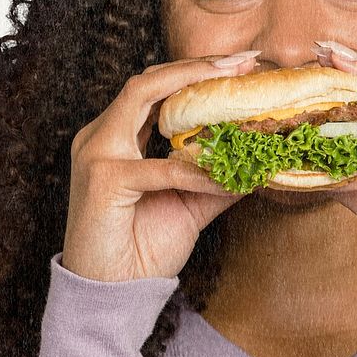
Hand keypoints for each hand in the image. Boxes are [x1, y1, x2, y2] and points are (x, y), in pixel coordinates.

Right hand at [62, 54, 255, 280]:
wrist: (110, 295)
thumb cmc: (140, 251)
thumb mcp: (190, 207)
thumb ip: (217, 181)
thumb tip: (259, 164)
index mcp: (116, 139)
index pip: (155, 89)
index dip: (195, 72)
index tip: (240, 65)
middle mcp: (100, 137)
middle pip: (148, 80)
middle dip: (197, 66)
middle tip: (243, 61)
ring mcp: (96, 155)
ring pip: (143, 99)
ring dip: (191, 88)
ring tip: (234, 87)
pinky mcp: (103, 180)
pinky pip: (160, 167)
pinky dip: (196, 171)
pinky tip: (225, 175)